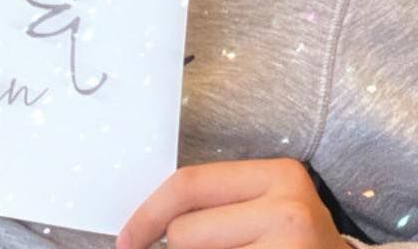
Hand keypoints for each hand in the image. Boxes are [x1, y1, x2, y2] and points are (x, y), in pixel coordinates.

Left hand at [118, 159, 346, 248]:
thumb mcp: (264, 214)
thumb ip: (215, 209)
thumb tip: (142, 230)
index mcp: (279, 175)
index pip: (189, 185)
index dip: (147, 215)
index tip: (126, 241)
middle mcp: (289, 208)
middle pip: (186, 233)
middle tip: (225, 248)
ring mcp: (291, 247)